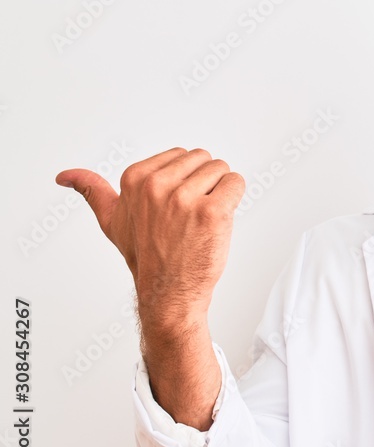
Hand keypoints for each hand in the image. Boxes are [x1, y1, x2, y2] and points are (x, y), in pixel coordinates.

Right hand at [55, 147, 244, 336]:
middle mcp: (157, 186)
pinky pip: (236, 183)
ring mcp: (184, 199)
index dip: (185, 181)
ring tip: (201, 219)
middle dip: (204, 183)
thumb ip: (92, 192)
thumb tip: (64, 177)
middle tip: (190, 215)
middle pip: (204, 159)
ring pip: (222, 170)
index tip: (172, 208)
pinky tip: (217, 221)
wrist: (168, 291)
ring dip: (220, 192)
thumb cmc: (145, 255)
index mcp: (135, 179)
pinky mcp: (212, 212)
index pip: (182, 155)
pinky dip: (234, 198)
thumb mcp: (111, 220)